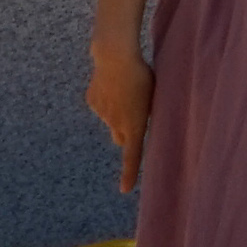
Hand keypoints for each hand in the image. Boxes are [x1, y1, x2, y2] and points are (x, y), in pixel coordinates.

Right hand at [86, 37, 149, 189]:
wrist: (115, 57)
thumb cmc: (143, 76)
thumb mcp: (153, 98)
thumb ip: (144, 117)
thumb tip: (132, 130)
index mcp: (135, 125)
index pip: (133, 155)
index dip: (130, 173)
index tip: (125, 189)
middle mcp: (116, 123)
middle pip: (122, 138)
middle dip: (127, 133)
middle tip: (134, 114)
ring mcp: (102, 113)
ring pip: (112, 119)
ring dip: (119, 111)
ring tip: (126, 89)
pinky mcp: (92, 102)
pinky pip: (103, 106)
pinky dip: (108, 99)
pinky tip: (113, 83)